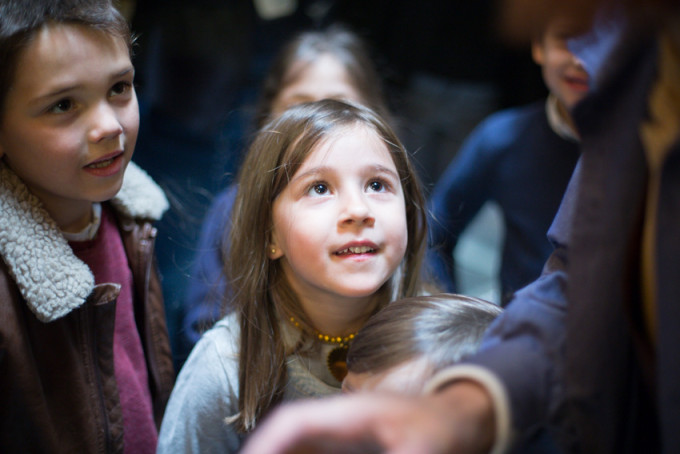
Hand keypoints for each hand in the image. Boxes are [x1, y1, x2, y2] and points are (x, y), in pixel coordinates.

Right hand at [241, 380, 494, 453]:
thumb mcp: (423, 450)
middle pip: (286, 438)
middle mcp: (336, 422)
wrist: (461, 416)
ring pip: (297, 448)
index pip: (291, 420)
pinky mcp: (349, 449)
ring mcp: (341, 436)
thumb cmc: (442, 426)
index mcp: (348, 412)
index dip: (264, 443)